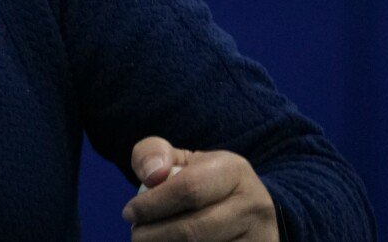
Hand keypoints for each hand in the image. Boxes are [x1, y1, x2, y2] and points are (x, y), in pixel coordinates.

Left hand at [121, 136, 276, 240]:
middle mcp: (253, 205)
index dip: (152, 204)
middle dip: (154, 236)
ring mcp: (258, 237)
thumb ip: (153, 155)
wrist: (248, 209)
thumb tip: (151, 174)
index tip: (129, 213)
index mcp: (234, 170)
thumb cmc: (203, 182)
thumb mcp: (182, 160)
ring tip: (150, 241)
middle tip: (136, 235)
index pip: (188, 189)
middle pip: (193, 230)